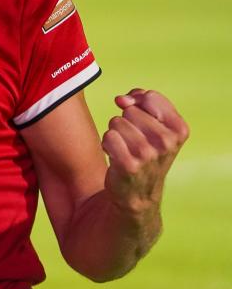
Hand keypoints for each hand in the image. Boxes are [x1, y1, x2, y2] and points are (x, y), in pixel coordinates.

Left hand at [102, 88, 188, 215]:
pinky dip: (107, 144)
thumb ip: (140, 100)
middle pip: (130, 110)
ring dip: (115, 133)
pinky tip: (116, 156)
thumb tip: (122, 99)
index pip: (150, 96)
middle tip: (133, 141)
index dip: (138, 102)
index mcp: (179, 129)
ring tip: (126, 149)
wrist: (138, 192)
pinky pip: (108, 136)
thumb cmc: (145, 151)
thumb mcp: (154, 124)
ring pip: (116, 122)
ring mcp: (148, 154)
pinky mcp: (129, 164)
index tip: (139, 118)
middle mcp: (167, 141)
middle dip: (126, 122)